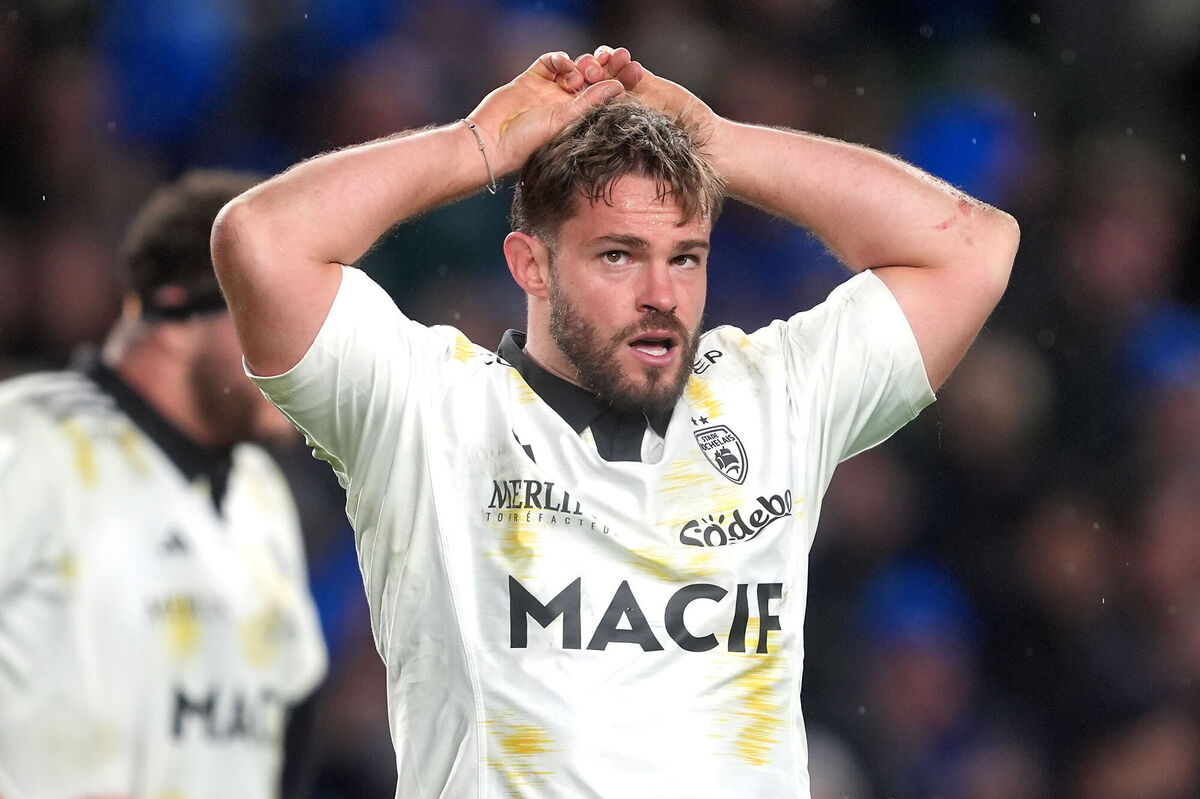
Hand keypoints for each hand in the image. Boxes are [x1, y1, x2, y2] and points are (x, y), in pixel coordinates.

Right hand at [466, 51, 624, 175]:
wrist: (491, 141)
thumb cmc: (527, 143)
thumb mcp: (564, 121)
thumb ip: (589, 102)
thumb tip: (618, 87)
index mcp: (578, 119)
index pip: (602, 97)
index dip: (615, 83)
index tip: (629, 73)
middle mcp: (565, 105)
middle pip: (590, 79)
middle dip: (600, 70)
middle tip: (604, 66)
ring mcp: (548, 91)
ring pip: (572, 68)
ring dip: (580, 65)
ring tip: (577, 76)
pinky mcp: (530, 79)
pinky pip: (550, 62)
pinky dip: (559, 58)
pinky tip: (563, 63)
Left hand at [575, 46, 719, 141]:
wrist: (696, 138)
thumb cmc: (666, 151)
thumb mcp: (632, 142)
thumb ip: (611, 132)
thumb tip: (583, 132)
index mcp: (603, 124)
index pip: (583, 105)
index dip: (577, 92)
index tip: (574, 85)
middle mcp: (613, 108)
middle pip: (592, 84)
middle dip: (588, 73)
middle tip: (587, 69)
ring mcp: (629, 93)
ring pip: (608, 71)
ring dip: (604, 62)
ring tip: (604, 58)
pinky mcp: (644, 81)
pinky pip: (627, 66)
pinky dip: (622, 59)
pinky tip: (621, 57)